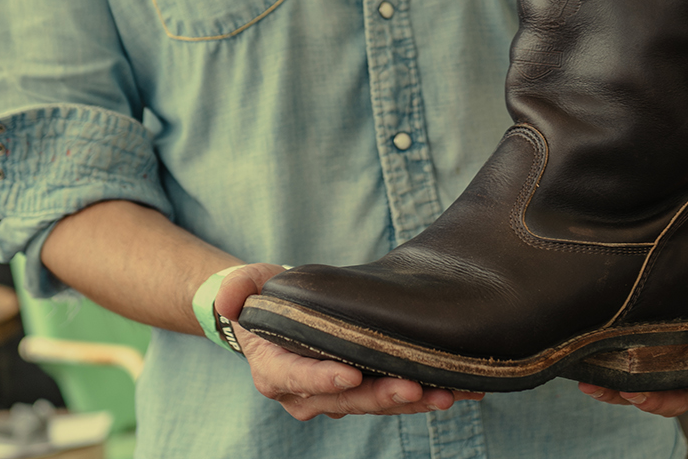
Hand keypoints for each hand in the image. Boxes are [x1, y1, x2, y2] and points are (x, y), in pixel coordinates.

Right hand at [213, 264, 485, 420]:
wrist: (280, 315)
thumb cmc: (264, 298)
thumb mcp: (245, 284)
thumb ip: (235, 288)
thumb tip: (228, 297)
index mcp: (275, 371)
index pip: (298, 379)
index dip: (323, 378)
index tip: (351, 374)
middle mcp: (306, 394)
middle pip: (346, 399)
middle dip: (382, 395)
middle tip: (415, 386)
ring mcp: (337, 397)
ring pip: (376, 403)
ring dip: (413, 400)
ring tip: (447, 392)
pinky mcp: (364, 391)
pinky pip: (394, 397)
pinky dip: (426, 394)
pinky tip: (459, 390)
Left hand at [577, 213, 687, 415]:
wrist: (630, 238)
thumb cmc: (681, 242)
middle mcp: (681, 345)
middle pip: (683, 387)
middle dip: (667, 399)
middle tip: (643, 395)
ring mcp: (649, 351)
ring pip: (650, 390)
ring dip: (635, 398)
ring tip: (615, 390)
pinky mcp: (619, 352)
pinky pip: (614, 380)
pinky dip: (603, 387)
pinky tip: (587, 382)